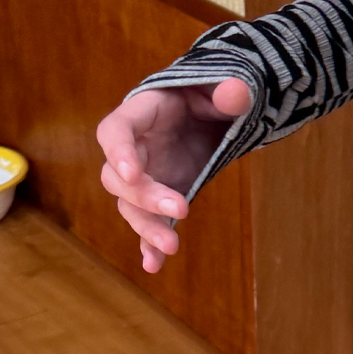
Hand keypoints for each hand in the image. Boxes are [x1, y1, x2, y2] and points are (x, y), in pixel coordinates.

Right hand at [96, 78, 252, 273]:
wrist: (212, 113)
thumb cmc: (210, 94)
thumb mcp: (221, 88)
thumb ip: (229, 91)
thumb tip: (236, 93)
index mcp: (142, 112)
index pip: (115, 130)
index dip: (118, 152)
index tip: (133, 173)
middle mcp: (134, 147)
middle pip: (117, 177)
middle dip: (144, 197)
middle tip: (181, 209)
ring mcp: (144, 176)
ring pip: (129, 206)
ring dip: (146, 227)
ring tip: (172, 246)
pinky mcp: (157, 198)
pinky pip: (147, 223)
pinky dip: (148, 244)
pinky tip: (155, 265)